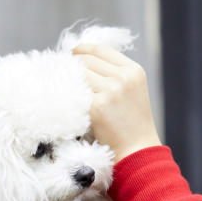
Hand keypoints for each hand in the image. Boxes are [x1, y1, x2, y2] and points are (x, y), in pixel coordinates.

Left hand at [73, 44, 161, 162]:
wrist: (138, 151)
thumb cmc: (132, 125)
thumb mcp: (131, 90)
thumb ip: (113, 74)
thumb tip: (82, 61)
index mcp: (134, 70)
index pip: (100, 49)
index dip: (81, 50)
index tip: (71, 56)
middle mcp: (124, 77)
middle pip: (86, 60)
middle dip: (72, 66)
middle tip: (63, 75)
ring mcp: (111, 90)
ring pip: (78, 75)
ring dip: (69, 81)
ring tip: (66, 90)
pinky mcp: (97, 106)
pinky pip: (74, 94)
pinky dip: (68, 97)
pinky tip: (68, 102)